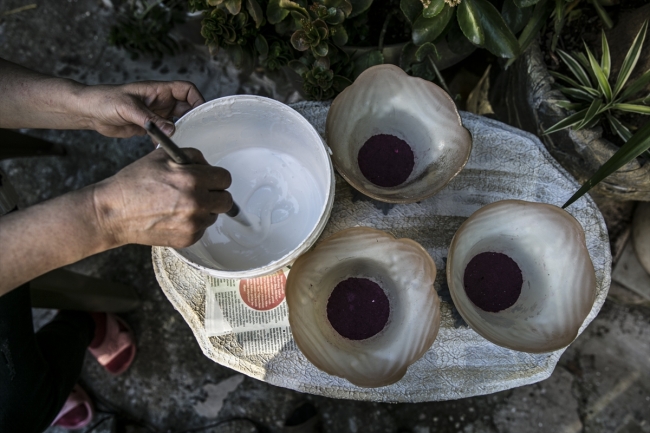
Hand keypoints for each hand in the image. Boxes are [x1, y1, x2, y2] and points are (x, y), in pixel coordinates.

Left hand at [78, 81, 204, 138]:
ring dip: (181, 132)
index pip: (187, 89)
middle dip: (192, 119)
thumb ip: (151, 120)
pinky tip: (164, 148)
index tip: (202, 113)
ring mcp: (156, 115)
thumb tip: (172, 130)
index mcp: (159, 90)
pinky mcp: (149, 127)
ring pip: (177, 122)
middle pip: (186, 107)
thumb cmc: (106, 100)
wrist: (89, 111)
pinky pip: (165, 134)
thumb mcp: (129, 108)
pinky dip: (167, 141)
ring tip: (182, 142)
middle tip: (196, 132)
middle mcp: (160, 102)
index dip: (197, 99)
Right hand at [92, 148, 231, 247]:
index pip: (225, 178)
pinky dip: (193, 223)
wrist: (113, 212)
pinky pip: (201, 228)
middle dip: (215, 195)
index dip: (216, 177)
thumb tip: (209, 166)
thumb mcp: (162, 156)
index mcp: (192, 179)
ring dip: (204, 210)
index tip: (210, 179)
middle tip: (201, 193)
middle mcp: (196, 203)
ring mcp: (193, 223)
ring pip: (214, 215)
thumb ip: (192, 157)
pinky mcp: (188, 239)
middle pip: (226, 200)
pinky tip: (173, 217)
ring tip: (179, 205)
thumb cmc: (135, 182)